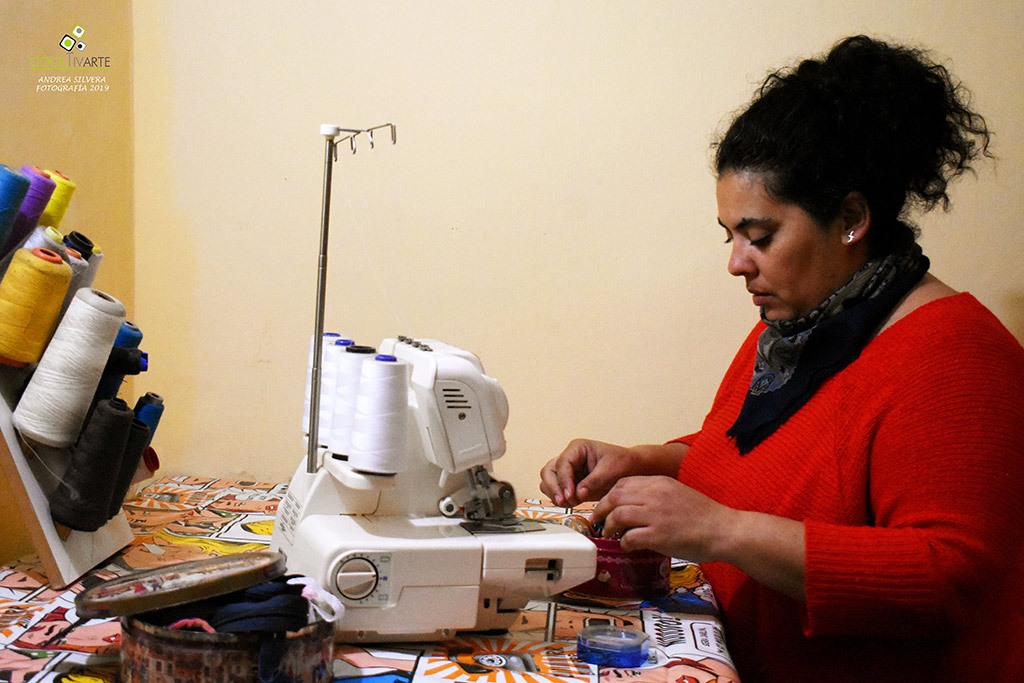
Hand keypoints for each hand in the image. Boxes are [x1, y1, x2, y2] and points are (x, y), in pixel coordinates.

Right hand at [539, 440, 687, 507]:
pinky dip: (560, 499)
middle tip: (564, 501)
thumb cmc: (624, 463)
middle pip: (549, 472)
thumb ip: (593, 481)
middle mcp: (570, 458)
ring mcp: (568, 471)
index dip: (564, 480)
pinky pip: (557, 491)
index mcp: (578, 448)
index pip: (562, 463)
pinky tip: (571, 504)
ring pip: (548, 481)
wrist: (633, 470)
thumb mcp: (611, 470)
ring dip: (555, 494)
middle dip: (554, 487)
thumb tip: (578, 493)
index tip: (570, 495)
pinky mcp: (570, 483)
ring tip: (569, 504)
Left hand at [591, 474, 807, 599]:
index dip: (609, 494)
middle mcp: (655, 494)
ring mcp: (656, 514)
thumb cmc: (705, 515)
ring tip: (611, 535)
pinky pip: (630, 537)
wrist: (725, 530)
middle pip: (615, 496)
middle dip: (601, 509)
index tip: (606, 506)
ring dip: (610, 526)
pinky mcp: (659, 535)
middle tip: (598, 522)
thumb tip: (635, 505)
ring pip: (618, 515)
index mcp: (659, 482)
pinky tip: (627, 546)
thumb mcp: (678, 493)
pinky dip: (624, 542)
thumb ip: (657, 495)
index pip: (623, 483)